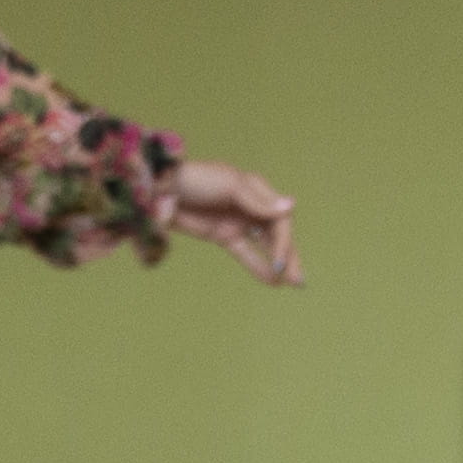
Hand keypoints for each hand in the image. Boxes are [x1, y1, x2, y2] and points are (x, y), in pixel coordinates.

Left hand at [162, 157, 304, 287]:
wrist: (162, 190)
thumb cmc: (198, 179)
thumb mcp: (231, 185)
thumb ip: (259, 202)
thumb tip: (291, 207)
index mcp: (257, 189)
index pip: (280, 218)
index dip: (284, 240)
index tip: (281, 258)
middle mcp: (252, 207)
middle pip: (277, 234)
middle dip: (290, 256)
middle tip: (299, 280)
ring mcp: (238, 222)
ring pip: (265, 246)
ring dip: (279, 263)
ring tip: (292, 283)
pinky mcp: (223, 236)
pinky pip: (246, 254)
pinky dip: (258, 267)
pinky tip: (272, 282)